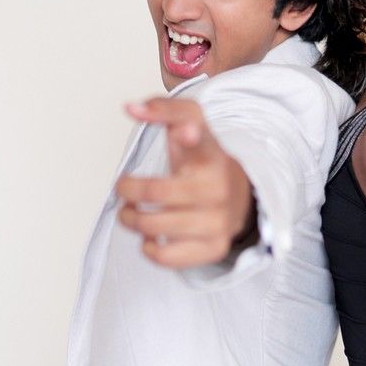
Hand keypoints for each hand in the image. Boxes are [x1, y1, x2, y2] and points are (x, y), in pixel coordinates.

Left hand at [116, 97, 255, 267]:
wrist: (240, 197)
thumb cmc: (203, 162)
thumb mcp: (189, 128)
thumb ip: (162, 110)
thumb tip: (130, 108)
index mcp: (211, 153)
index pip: (200, 139)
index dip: (190, 134)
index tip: (185, 131)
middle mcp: (219, 188)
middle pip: (154, 193)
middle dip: (127, 192)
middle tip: (125, 191)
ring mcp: (219, 221)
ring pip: (153, 227)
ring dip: (131, 220)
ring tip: (132, 213)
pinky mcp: (214, 248)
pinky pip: (166, 257)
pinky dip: (149, 248)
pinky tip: (152, 237)